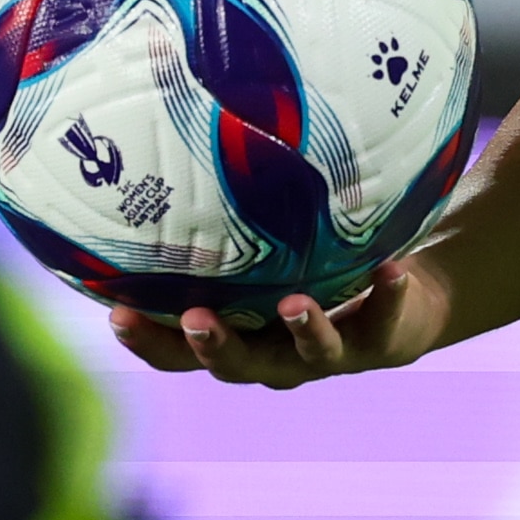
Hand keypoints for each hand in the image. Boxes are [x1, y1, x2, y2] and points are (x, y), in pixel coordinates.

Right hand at [107, 253, 455, 389]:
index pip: (180, 350)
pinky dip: (388, 294)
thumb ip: (226, 228)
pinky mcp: (384, 341)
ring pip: (310, 352)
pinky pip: (387, 317)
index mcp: (239, 339)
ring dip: (302, 328)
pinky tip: (391, 268)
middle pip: (238, 364)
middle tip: (193, 319)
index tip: (116, 313)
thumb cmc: (314, 273)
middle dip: (213, 346)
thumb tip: (165, 155)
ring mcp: (331, 354)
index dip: (148, 340)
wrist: (403, 306)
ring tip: (294, 304)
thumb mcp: (267, 254)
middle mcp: (278, 356)